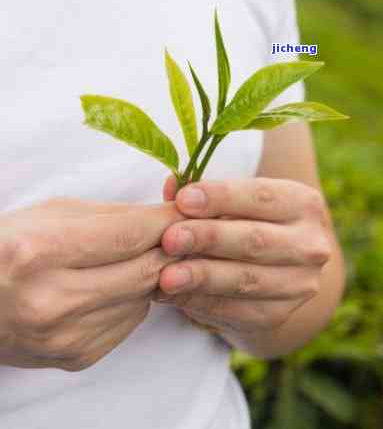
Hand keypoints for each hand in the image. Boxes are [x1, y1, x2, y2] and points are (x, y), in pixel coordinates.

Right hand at [0, 197, 183, 370]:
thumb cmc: (11, 247)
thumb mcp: (52, 215)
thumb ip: (112, 216)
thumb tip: (166, 217)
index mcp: (39, 252)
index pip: (127, 236)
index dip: (166, 221)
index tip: (189, 210)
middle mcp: (52, 301)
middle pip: (144, 271)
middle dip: (170, 248)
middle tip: (179, 232)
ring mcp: (66, 336)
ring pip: (144, 297)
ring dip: (152, 273)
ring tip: (137, 255)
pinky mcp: (77, 357)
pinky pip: (131, 321)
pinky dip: (134, 298)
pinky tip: (114, 284)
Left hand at [155, 177, 331, 337]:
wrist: (274, 269)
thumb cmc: (244, 220)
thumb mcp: (233, 200)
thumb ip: (203, 192)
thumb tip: (171, 184)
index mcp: (302, 203)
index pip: (261, 196)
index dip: (221, 197)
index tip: (183, 199)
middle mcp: (310, 244)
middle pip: (255, 240)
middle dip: (208, 238)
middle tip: (170, 239)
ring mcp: (299, 284)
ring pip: (246, 280)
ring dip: (202, 277)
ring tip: (166, 276)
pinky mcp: (278, 314)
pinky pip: (235, 310)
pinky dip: (200, 302)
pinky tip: (173, 295)